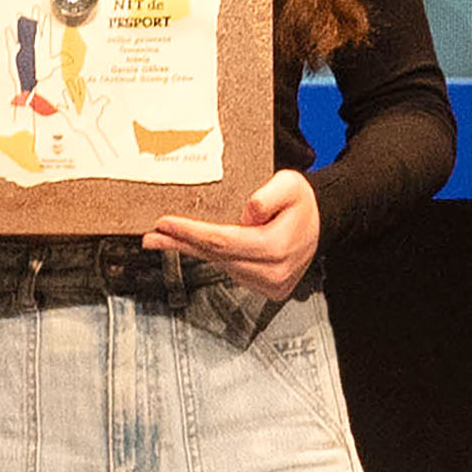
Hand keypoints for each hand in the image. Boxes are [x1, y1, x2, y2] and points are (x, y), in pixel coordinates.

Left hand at [143, 167, 325, 296]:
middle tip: (151, 235)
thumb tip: (247, 213)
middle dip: (182, 243)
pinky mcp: (266, 287)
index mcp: (276, 248)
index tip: (165, 222)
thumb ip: (269, 195)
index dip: (191, 232)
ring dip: (192, 250)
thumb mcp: (291, 184)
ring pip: (221, 264)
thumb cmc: (302, 202)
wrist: (320, 223)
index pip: (223, 241)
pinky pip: (230, 269)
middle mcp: (272, 272)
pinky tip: (192, 245)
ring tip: (164, 238)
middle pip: (216, 256)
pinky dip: (211, 257)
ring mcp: (269, 284)